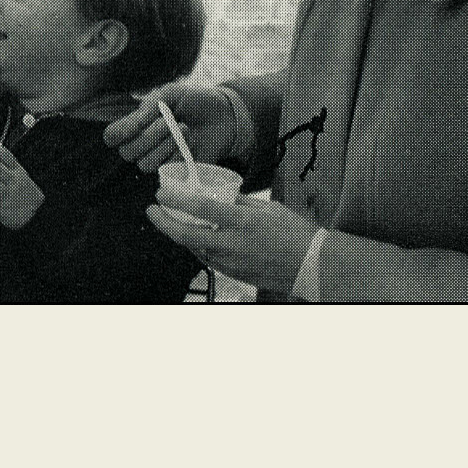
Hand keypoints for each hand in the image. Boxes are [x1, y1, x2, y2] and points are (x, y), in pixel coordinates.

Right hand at [103, 81, 242, 173]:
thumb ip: (148, 107)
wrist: (225, 114)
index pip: (111, 137)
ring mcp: (159, 159)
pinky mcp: (177, 171)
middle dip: (148, 136)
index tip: (137, 122)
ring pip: (145, 164)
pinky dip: (177, 153)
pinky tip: (189, 140)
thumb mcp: (169, 94)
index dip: (118, 133)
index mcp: (136, 124)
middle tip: (168, 121)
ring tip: (183, 128)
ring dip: (163, 146)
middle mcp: (143, 144)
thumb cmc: (193, 101)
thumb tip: (133, 125)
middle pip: (127, 153)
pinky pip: (166, 169)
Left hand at [147, 193, 317, 297]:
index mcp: (243, 222)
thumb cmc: (295, 232)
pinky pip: (207, 259)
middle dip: (162, 222)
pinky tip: (195, 237)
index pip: (200, 209)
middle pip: (186, 236)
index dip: (175, 200)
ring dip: (179, 234)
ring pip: (193, 249)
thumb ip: (239, 201)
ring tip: (171, 220)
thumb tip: (217, 192)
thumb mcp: (267, 207)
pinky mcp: (234, 275)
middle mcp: (233, 244)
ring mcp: (232, 263)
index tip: (160, 193)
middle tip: (152, 210)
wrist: (315, 266)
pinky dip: (197, 247)